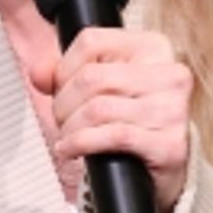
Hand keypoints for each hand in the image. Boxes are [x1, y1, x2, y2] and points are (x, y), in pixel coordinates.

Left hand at [37, 27, 192, 212]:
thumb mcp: (98, 88)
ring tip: (68, 137)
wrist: (156, 170)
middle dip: (64, 104)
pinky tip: (72, 149)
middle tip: (62, 120)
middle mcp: (170, 74)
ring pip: (97, 109)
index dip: (64, 69)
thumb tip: (39, 73)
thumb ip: (64, 74)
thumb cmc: (130, 122)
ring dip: (70, 128)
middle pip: (91, 78)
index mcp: (153, 47)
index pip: (91, 42)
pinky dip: (81, 144)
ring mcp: (173, 110)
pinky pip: (112, 136)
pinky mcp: (169, 144)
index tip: (62, 90)